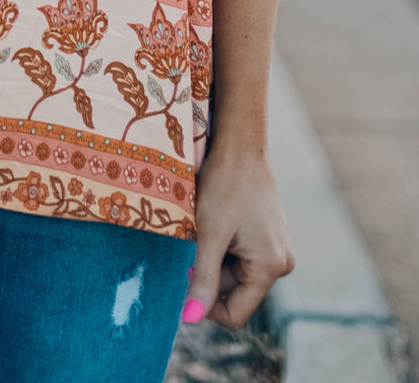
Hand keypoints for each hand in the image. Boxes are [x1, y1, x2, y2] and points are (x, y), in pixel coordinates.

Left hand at [183, 142, 294, 328]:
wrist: (241, 146)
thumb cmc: (225, 185)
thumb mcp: (210, 234)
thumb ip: (203, 279)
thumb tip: (190, 320)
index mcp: (271, 267)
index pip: (235, 313)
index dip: (206, 305)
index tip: (185, 278)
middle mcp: (281, 264)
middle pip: (235, 293)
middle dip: (210, 274)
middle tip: (196, 241)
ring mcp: (278, 251)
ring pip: (236, 275)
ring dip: (216, 259)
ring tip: (208, 227)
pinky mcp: (271, 239)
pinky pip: (242, 258)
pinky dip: (224, 248)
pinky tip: (219, 223)